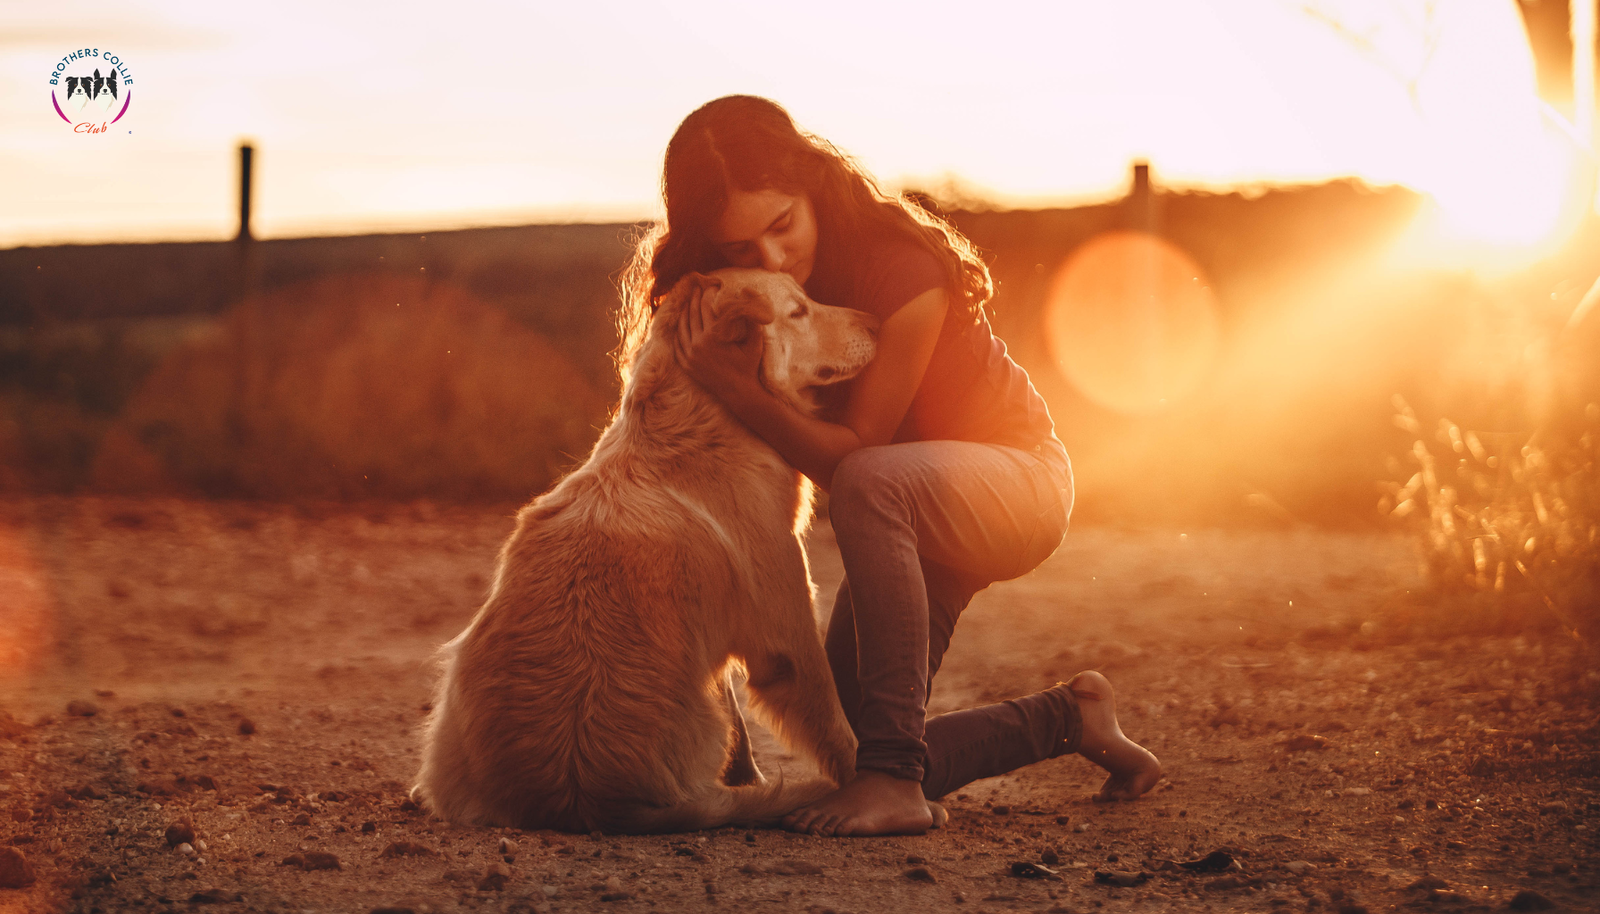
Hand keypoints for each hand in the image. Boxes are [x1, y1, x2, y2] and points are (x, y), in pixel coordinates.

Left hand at [675, 283, 765, 401]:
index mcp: (714, 336)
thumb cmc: (749, 367)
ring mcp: (690, 355)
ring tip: (688, 302)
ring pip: (682, 327)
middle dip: (695, 298)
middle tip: (697, 288)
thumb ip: (753, 322)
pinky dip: (678, 331)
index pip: (707, 307)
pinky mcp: (686, 365)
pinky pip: (677, 343)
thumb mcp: (755, 343)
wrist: (739, 394)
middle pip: (692, 314)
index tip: (712, 286)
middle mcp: (699, 344)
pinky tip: (680, 324)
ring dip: (684, 312)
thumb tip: (752, 301)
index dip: (709, 294)